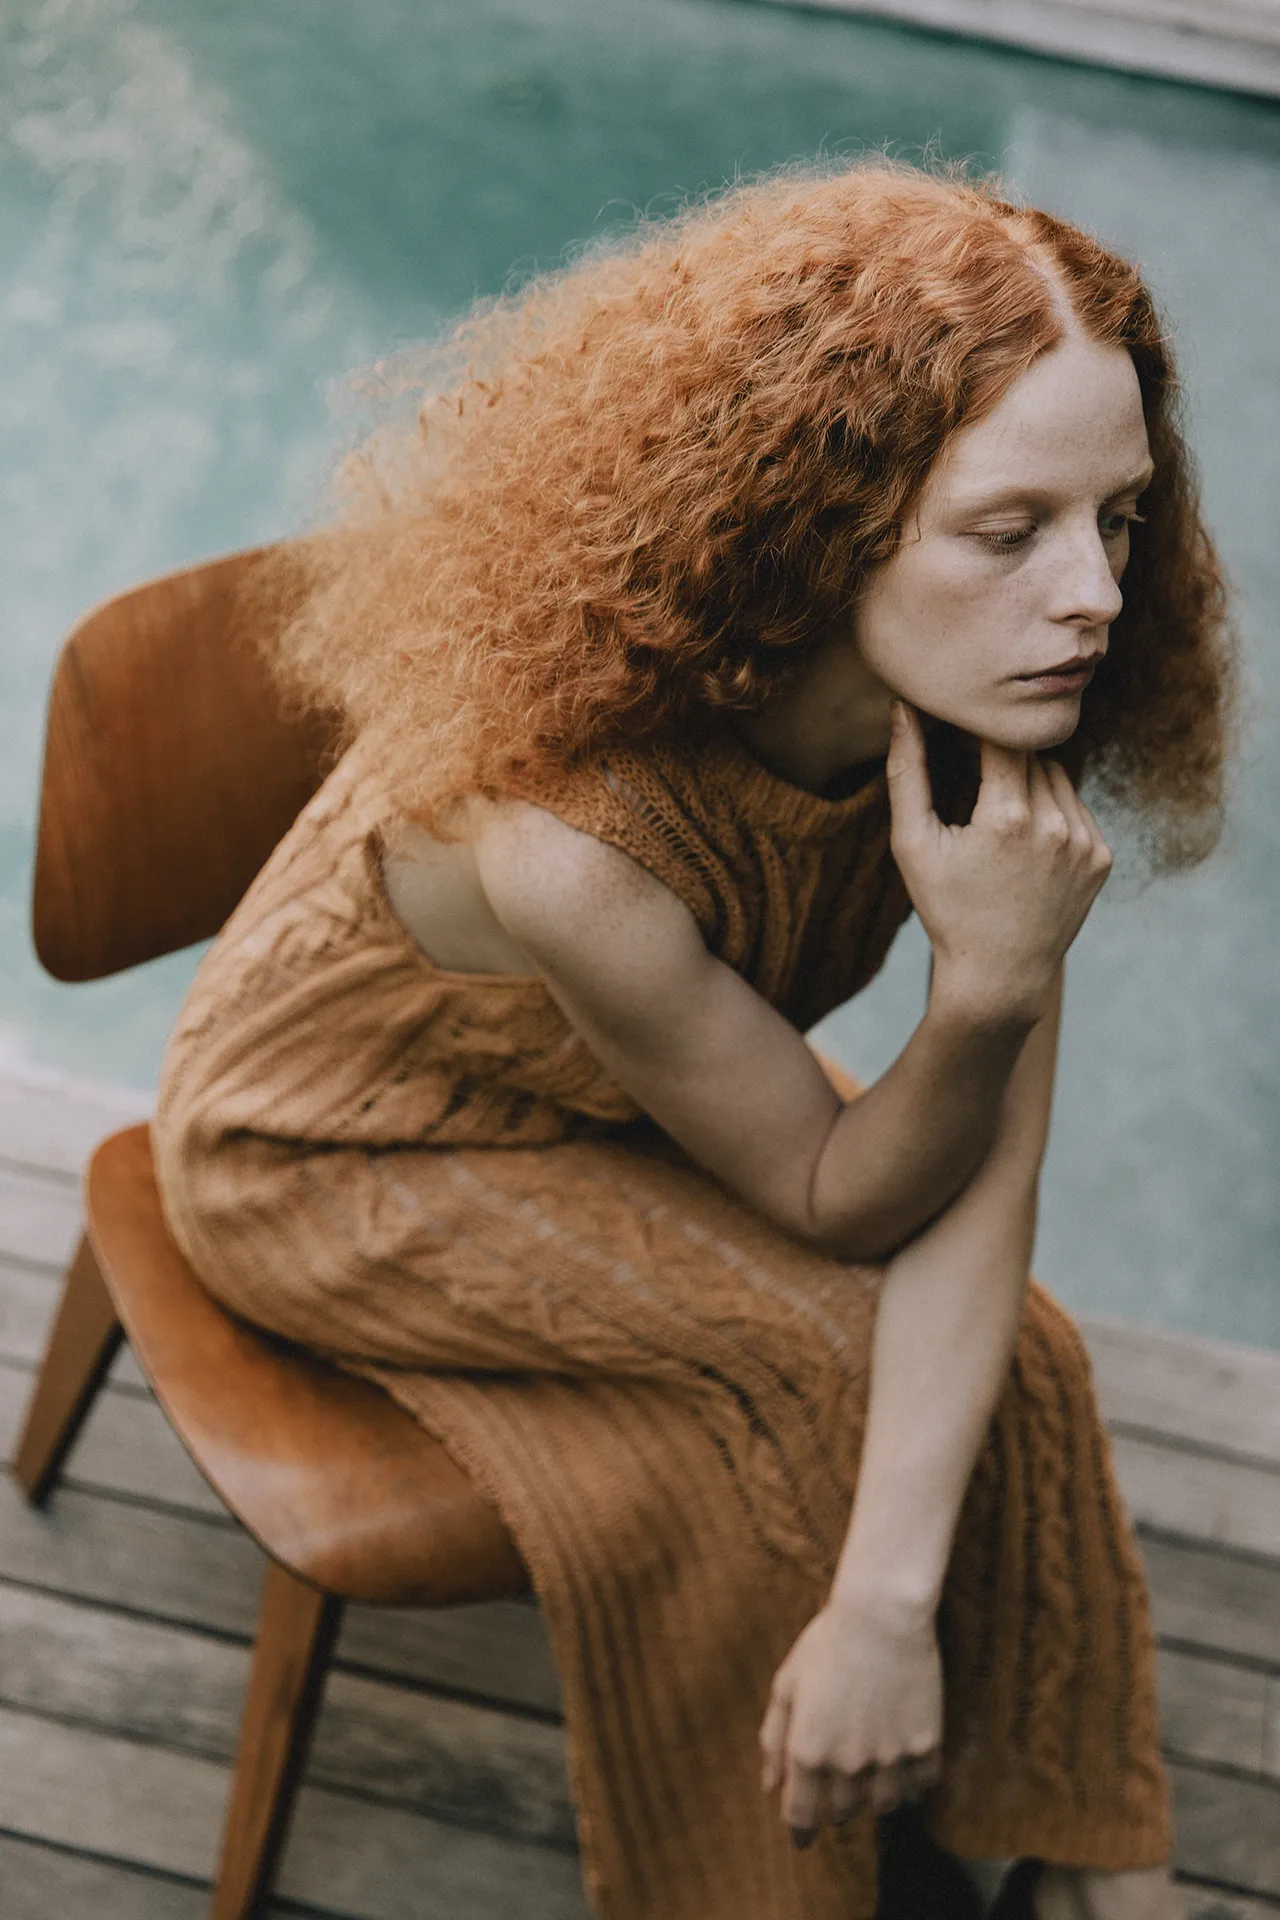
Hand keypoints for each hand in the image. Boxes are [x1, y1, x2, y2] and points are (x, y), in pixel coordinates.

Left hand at [758, 1599, 943, 1845]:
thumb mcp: (786, 1684)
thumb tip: (770, 1787)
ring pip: (882, 1806)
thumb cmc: (827, 1643)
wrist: (882, 1616)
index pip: (802, 1817)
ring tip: (870, 1771)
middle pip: (841, 1814)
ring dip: (872, 1797)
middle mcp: (848, 1764)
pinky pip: (919, 1788)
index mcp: (808, 1751)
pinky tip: (901, 1764)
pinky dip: (910, 1785)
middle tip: (837, 1783)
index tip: (802, 1839)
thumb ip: (774, 1739)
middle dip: (834, 1805)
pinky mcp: (924, 1747)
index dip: (800, 1833)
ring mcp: (890, 1758)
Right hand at [886, 702, 1111, 1025]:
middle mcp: (1055, 825)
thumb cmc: (946, 909)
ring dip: (1029, 783)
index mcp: (1007, 817)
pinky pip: (1076, 808)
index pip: (1001, 736)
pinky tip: (1027, 846)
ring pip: (1057, 776)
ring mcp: (1086, 842)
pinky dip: (1052, 813)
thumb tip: (903, 708)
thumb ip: (907, 772)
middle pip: (1030, 755)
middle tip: (973, 784)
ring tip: (999, 821)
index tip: (960, 737)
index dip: (978, 730)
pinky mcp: (1102, 857)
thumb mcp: (913, 844)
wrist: (1000, 975)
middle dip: (1002, 760)